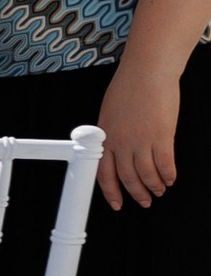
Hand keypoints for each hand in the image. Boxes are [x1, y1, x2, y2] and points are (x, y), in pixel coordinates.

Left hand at [96, 50, 181, 207]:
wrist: (148, 71)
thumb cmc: (129, 86)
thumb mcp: (110, 112)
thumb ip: (112, 134)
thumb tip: (117, 152)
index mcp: (106, 137)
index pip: (104, 173)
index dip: (111, 192)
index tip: (117, 203)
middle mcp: (122, 142)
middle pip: (128, 178)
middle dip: (137, 193)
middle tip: (144, 201)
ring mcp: (142, 140)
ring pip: (147, 175)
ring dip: (154, 186)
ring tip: (159, 190)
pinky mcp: (162, 136)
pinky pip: (165, 164)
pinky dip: (168, 174)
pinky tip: (171, 178)